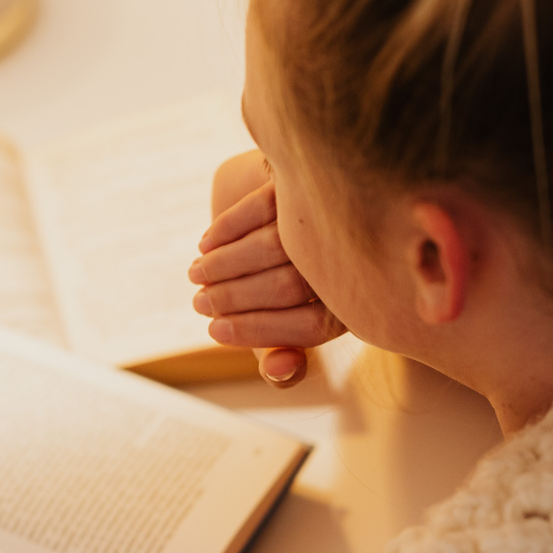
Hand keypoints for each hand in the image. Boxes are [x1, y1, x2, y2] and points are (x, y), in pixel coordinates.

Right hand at [189, 149, 344, 387]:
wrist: (306, 204)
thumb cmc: (294, 277)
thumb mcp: (289, 321)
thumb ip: (283, 358)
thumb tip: (280, 369)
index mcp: (355, 303)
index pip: (308, 328)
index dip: (256, 333)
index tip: (214, 332)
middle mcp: (353, 259)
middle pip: (288, 285)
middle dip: (232, 298)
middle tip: (199, 303)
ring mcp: (334, 216)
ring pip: (273, 246)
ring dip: (224, 265)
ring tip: (197, 276)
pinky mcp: (310, 182)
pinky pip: (263, 206)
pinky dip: (225, 230)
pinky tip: (205, 245)